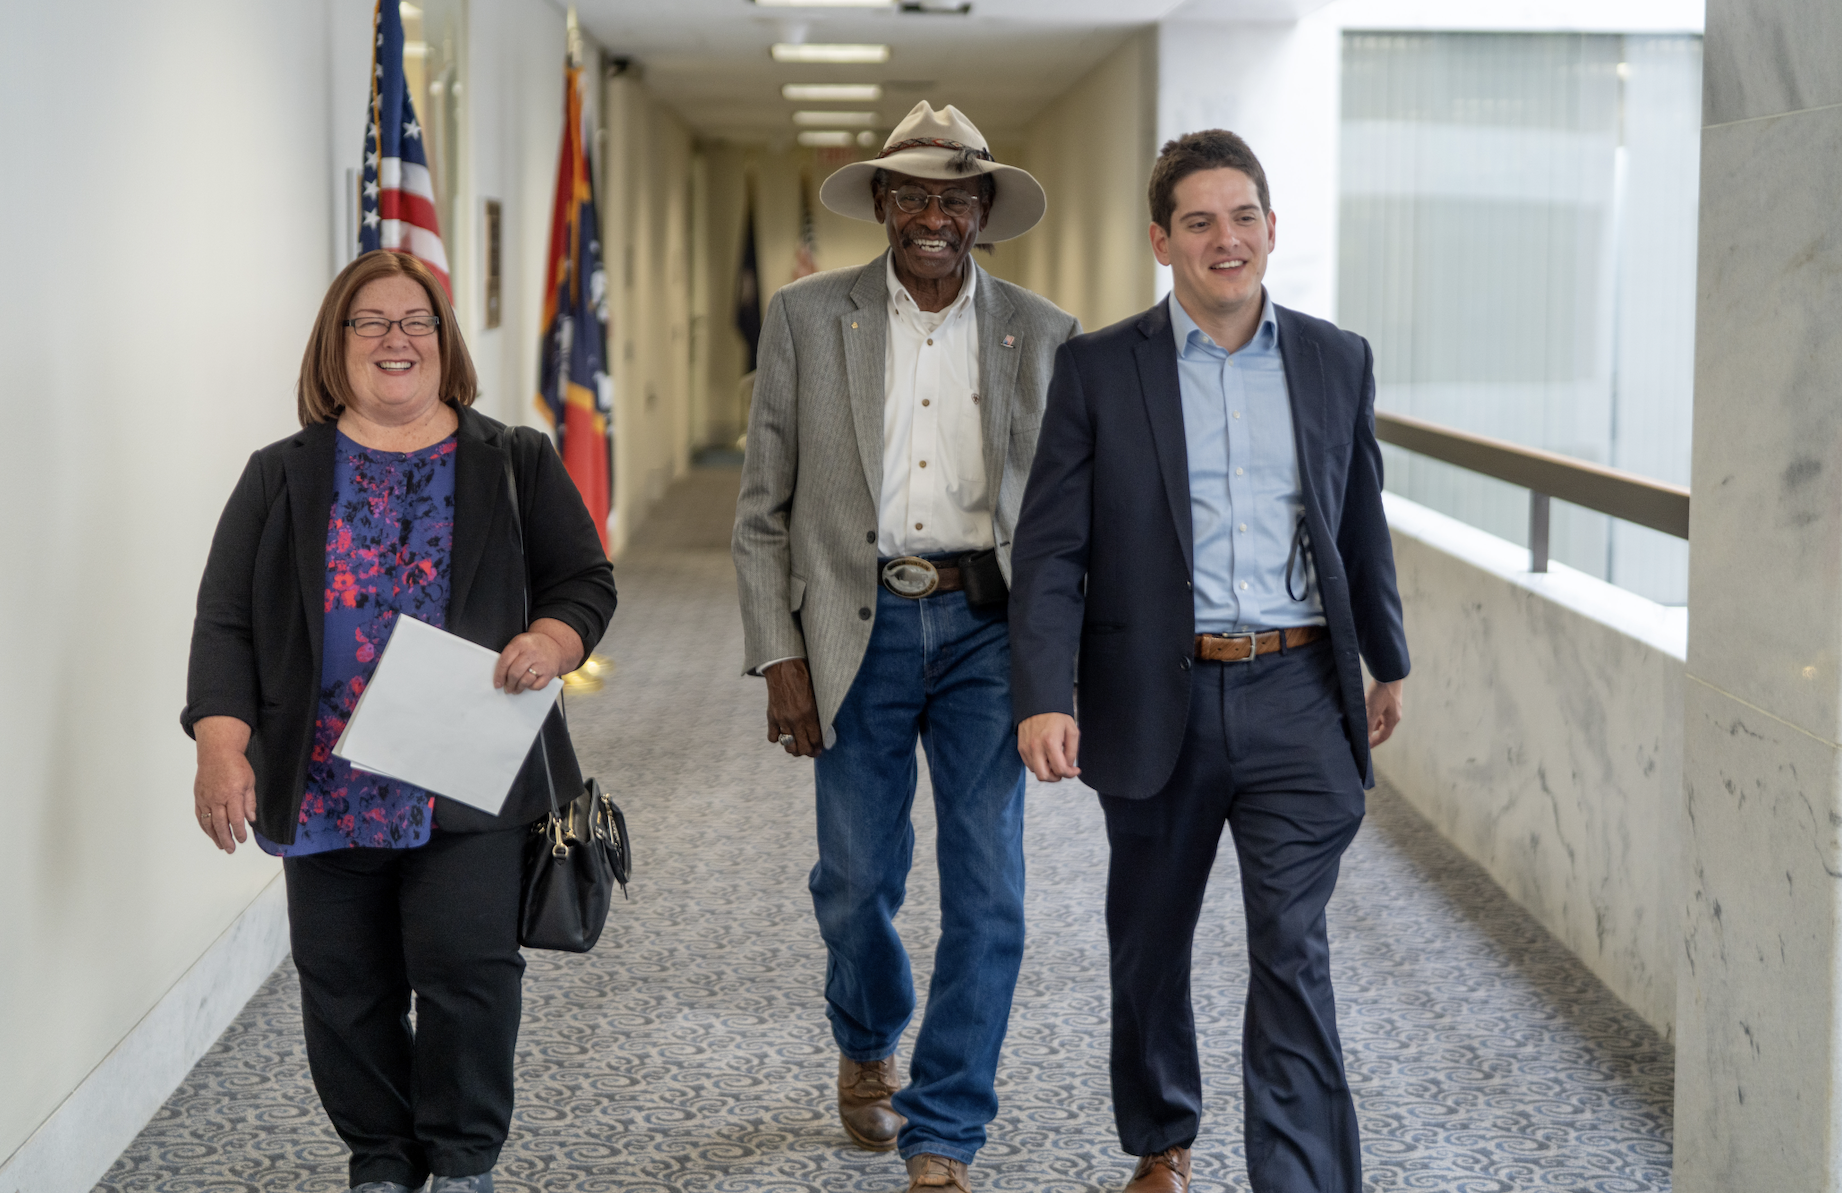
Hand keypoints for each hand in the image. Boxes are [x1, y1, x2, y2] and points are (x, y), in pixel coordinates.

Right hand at [194, 716, 256, 853]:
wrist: (217, 753)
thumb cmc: (235, 765)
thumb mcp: (249, 782)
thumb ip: (250, 802)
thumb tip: (251, 819)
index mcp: (232, 794)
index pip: (236, 818)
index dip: (239, 831)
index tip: (242, 839)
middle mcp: (217, 798)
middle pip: (221, 824)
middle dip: (226, 838)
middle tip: (231, 848)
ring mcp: (206, 799)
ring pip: (208, 822)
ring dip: (214, 836)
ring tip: (221, 845)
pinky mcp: (199, 797)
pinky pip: (200, 816)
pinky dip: (205, 827)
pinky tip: (210, 833)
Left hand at [495, 617, 584, 693]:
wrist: (555, 645)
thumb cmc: (533, 646)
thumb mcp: (520, 644)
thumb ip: (510, 656)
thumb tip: (500, 676)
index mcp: (521, 643)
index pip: (505, 661)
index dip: (499, 675)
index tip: (497, 684)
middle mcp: (532, 652)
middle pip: (515, 673)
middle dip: (509, 684)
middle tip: (507, 688)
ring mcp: (542, 663)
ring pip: (525, 681)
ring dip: (518, 688)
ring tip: (516, 689)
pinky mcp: (550, 672)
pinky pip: (537, 685)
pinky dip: (531, 688)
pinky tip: (528, 686)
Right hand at [765, 658, 822, 756]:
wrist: (784, 667)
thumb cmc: (804, 678)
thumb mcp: (817, 695)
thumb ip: (819, 713)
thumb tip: (824, 730)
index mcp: (809, 713)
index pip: (815, 740)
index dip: (818, 747)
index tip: (819, 750)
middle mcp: (796, 719)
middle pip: (802, 747)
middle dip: (807, 752)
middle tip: (810, 751)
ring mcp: (782, 719)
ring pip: (788, 746)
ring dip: (793, 749)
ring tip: (797, 747)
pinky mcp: (771, 717)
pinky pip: (773, 738)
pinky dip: (777, 738)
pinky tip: (782, 734)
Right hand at [1018, 712, 1080, 781]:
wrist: (1038, 703)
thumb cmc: (1057, 716)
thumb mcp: (1072, 731)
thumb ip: (1072, 752)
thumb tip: (1068, 767)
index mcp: (1050, 742)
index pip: (1059, 769)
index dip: (1070, 774)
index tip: (1075, 770)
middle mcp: (1036, 747)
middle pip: (1044, 776)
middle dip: (1056, 777)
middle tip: (1063, 770)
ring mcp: (1026, 748)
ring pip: (1036, 772)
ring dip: (1047, 771)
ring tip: (1055, 761)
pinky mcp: (1021, 748)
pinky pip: (1030, 765)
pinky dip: (1039, 765)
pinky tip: (1046, 756)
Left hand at [1367, 678, 1404, 746]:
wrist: (1388, 672)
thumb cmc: (1381, 692)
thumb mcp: (1372, 711)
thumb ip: (1368, 726)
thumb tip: (1364, 739)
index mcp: (1393, 719)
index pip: (1384, 736)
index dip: (1375, 742)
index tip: (1366, 747)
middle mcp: (1394, 713)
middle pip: (1382, 727)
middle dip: (1372, 732)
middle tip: (1361, 735)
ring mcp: (1392, 704)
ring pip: (1380, 717)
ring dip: (1371, 721)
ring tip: (1360, 722)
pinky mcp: (1388, 696)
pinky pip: (1379, 708)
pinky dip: (1371, 711)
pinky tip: (1364, 707)